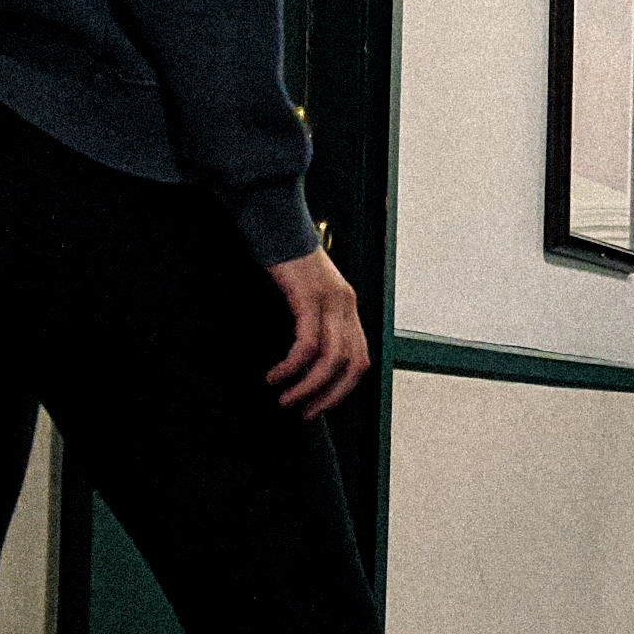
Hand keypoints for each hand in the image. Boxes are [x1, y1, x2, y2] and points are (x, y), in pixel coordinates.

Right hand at [264, 244, 369, 415]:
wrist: (273, 221)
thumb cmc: (281, 260)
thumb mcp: (302, 295)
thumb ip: (309, 320)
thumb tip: (300, 357)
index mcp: (346, 306)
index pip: (359, 358)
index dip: (342, 388)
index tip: (318, 405)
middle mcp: (345, 304)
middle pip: (353, 364)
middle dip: (329, 395)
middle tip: (303, 412)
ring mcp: (330, 300)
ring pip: (331, 360)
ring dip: (308, 387)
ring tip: (284, 399)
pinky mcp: (309, 296)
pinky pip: (308, 344)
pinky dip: (292, 366)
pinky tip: (275, 375)